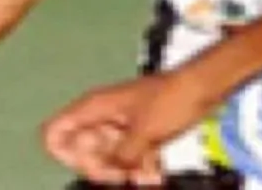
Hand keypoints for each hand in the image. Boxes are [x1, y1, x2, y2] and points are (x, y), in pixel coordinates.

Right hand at [42, 72, 216, 183]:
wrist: (206, 84)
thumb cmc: (174, 99)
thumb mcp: (143, 133)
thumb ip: (119, 157)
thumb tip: (109, 172)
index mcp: (94, 107)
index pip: (54, 134)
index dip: (66, 155)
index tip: (94, 163)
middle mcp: (102, 114)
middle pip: (81, 151)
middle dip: (102, 168)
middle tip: (125, 175)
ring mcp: (121, 123)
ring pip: (108, 156)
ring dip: (124, 171)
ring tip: (146, 177)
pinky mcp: (139, 129)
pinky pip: (128, 153)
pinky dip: (138, 165)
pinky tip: (154, 175)